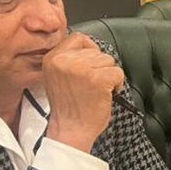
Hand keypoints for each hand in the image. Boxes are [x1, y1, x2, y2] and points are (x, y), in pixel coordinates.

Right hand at [43, 33, 124, 152]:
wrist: (70, 130)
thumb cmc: (68, 108)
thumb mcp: (57, 77)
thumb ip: (68, 61)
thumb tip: (89, 49)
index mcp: (52, 58)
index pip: (78, 38)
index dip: (90, 50)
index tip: (91, 64)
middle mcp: (64, 61)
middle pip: (97, 51)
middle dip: (100, 67)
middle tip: (91, 85)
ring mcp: (81, 68)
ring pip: (109, 61)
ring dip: (108, 76)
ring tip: (96, 90)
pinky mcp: (97, 79)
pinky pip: (118, 73)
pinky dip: (117, 84)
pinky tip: (106, 94)